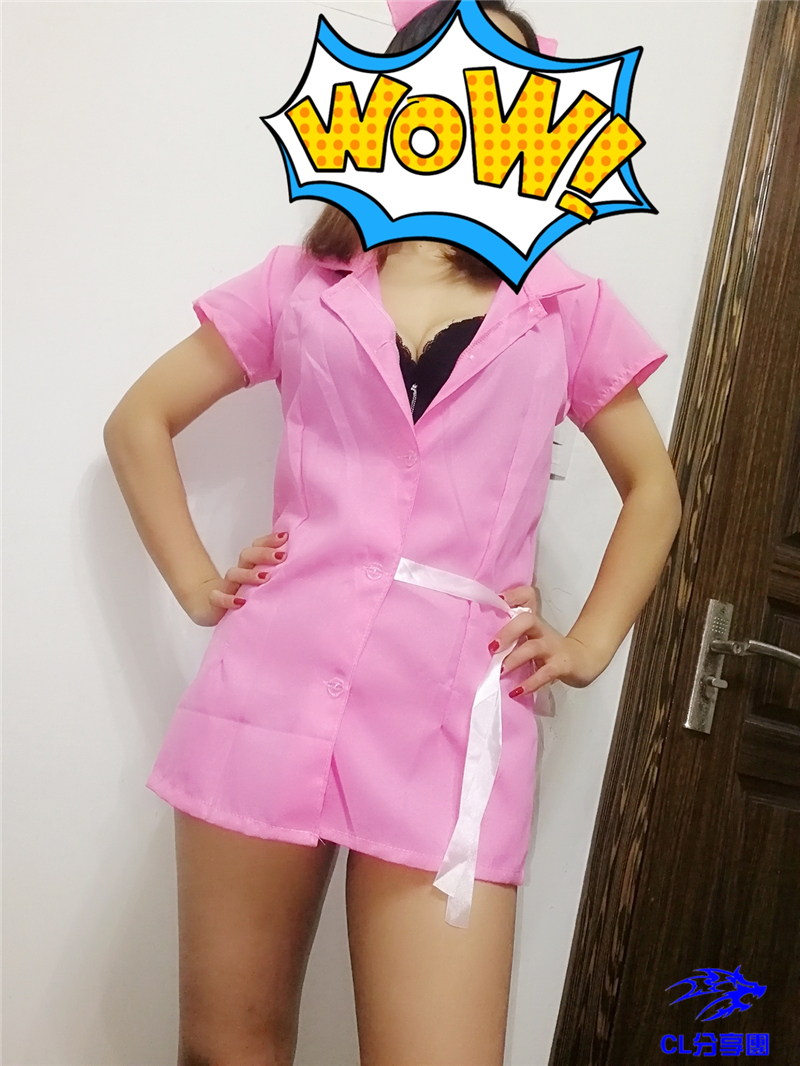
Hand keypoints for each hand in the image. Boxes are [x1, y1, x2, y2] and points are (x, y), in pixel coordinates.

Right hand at [183, 530, 288, 625]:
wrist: (211, 607)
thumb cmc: (242, 594)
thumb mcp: (259, 583)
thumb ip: (274, 572)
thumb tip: (295, 563)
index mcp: (250, 565)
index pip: (257, 547)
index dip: (269, 541)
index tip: (284, 537)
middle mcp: (239, 573)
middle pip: (247, 556)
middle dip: (264, 554)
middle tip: (281, 556)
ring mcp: (227, 586)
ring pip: (234, 574)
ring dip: (249, 574)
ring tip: (265, 577)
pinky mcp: (215, 601)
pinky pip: (218, 597)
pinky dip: (228, 599)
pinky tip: (240, 602)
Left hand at [492, 584, 608, 694]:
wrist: (583, 660)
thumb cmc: (550, 650)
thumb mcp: (531, 638)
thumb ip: (512, 637)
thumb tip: (483, 647)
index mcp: (533, 622)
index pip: (527, 597)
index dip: (513, 595)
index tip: (498, 599)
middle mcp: (542, 630)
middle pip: (527, 620)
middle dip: (508, 632)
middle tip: (492, 646)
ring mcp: (552, 647)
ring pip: (533, 647)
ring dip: (515, 659)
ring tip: (501, 671)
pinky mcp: (561, 665)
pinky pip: (545, 673)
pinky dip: (530, 683)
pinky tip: (517, 691)